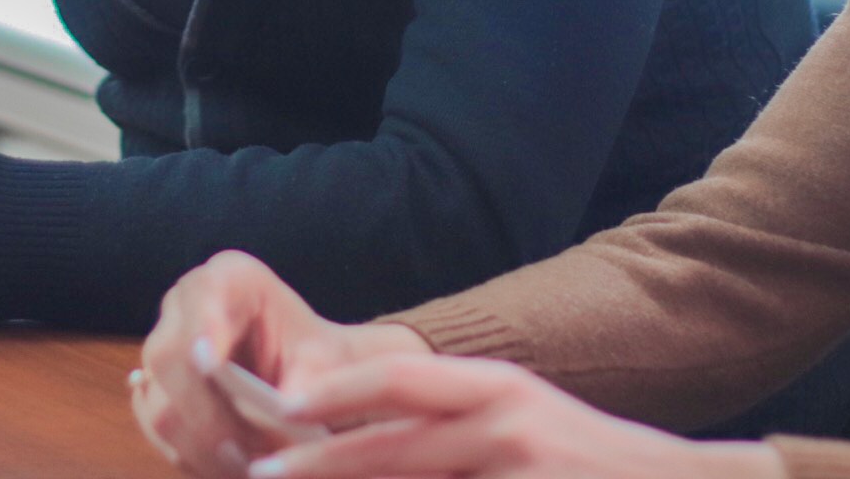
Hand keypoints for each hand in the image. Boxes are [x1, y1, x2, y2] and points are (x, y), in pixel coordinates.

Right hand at [133, 251, 432, 476]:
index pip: (205, 297)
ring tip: (248, 467)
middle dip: (208, 416)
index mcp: (228, 278)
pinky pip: (156, 432)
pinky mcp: (154, 390)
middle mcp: (183, 306)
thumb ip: (305, 385)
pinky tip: (228, 466)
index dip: (204, 331)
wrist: (305, 375)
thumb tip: (282, 413)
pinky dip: (192, 457)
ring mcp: (162, 348)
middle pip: (170, 360)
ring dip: (203, 448)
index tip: (211, 365)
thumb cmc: (317, 360)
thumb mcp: (324, 365)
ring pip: (159, 406)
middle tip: (247, 456)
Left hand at [248, 355, 787, 478]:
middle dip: (321, 463)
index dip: (335, 392)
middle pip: (395, 443)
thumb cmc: (587, 463)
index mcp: (496, 389)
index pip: (400, 379)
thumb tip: (359, 450)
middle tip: (261, 473)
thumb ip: (448, 435)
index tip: (278, 410)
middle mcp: (509, 421)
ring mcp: (528, 468)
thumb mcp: (519, 427)